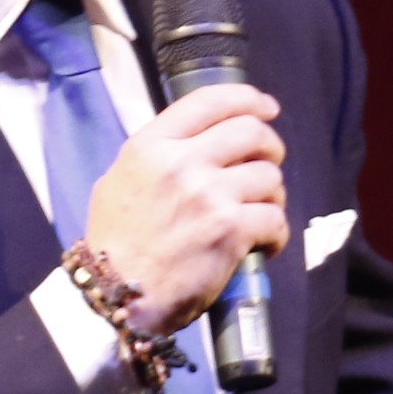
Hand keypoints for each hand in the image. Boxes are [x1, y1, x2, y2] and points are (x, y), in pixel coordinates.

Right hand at [82, 87, 288, 336]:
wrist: (117, 294)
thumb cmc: (117, 242)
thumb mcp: (120, 180)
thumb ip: (158, 155)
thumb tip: (196, 141)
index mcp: (151, 145)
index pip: (209, 100)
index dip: (248, 99)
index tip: (266, 107)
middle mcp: (181, 162)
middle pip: (251, 131)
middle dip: (270, 146)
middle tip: (268, 163)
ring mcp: (208, 194)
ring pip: (269, 175)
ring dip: (273, 195)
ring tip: (259, 213)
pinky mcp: (230, 228)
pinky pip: (276, 217)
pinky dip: (276, 233)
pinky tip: (263, 244)